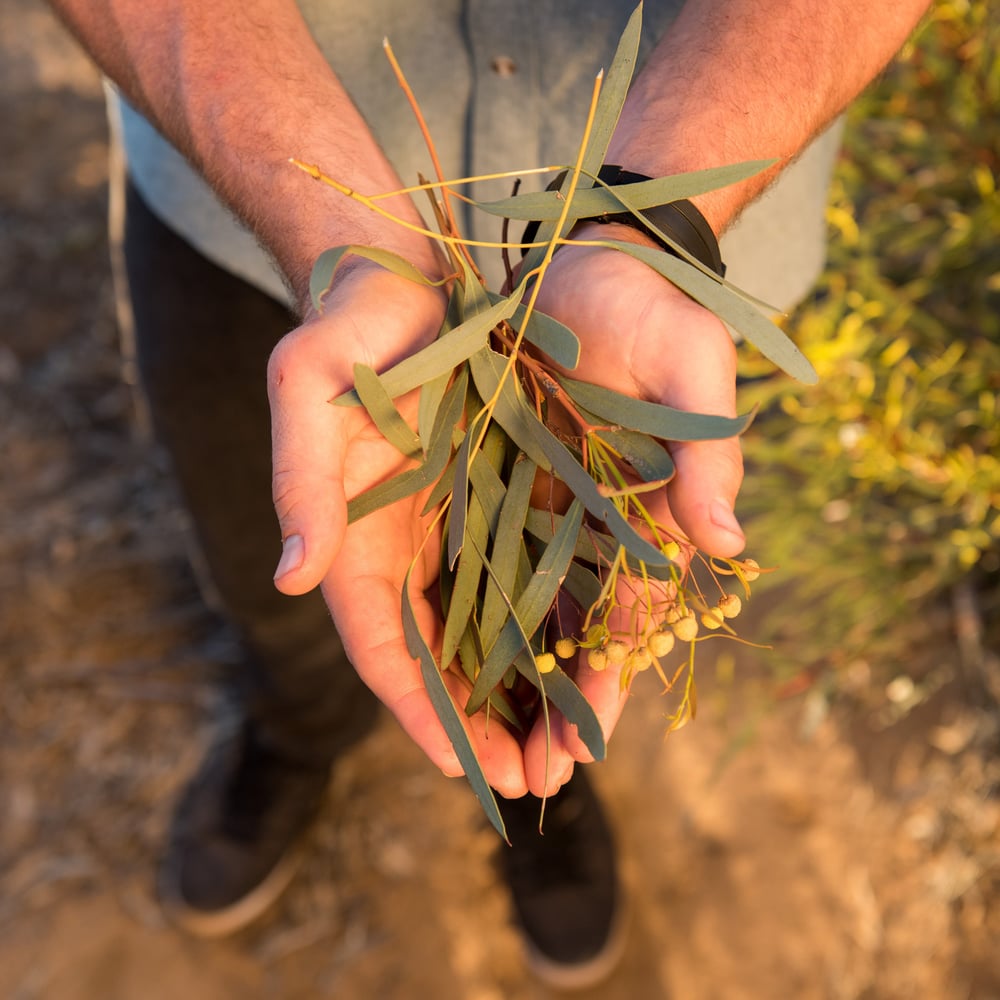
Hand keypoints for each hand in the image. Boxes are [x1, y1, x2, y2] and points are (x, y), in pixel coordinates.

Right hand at [267, 261, 529, 796]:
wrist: (403, 277)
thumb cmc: (349, 325)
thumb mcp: (309, 385)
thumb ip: (300, 480)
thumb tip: (290, 580)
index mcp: (353, 535)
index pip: (379, 643)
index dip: (416, 709)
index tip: (463, 766)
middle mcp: (402, 547)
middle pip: (437, 657)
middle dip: (478, 724)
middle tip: (535, 783)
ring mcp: (452, 529)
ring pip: (486, 632)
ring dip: (522, 693)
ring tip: (573, 749)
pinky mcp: (499, 502)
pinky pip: (526, 579)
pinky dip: (550, 626)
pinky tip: (590, 662)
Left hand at [520, 227, 745, 794]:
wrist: (585, 255)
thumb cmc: (648, 302)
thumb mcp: (689, 357)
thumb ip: (708, 445)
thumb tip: (728, 541)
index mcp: (648, 509)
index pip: (630, 615)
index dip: (608, 681)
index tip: (581, 750)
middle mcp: (594, 522)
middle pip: (574, 630)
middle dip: (555, 705)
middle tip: (531, 781)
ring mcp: (542, 505)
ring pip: (522, 610)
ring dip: (506, 679)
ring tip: (483, 750)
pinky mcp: (497, 480)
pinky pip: (478, 558)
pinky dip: (466, 612)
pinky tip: (445, 665)